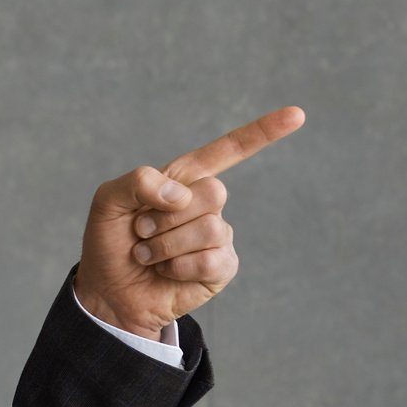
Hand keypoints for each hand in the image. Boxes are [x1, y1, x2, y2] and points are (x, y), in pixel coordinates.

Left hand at [74, 106, 305, 338]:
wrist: (109, 291)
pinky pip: (211, 260)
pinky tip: (166, 271)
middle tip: (141, 231)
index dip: (263, 132)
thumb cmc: (109, 243)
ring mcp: (218, 235)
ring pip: (209, 228)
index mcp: (184, 179)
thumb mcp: (109, 202)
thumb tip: (182, 194)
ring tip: (148, 254)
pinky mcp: (222, 267)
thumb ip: (137, 182)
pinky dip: (178, 267)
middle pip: (213, 191)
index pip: (228, 151)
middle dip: (166, 216)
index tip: (297, 115)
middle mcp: (206, 203)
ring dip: (165, 245)